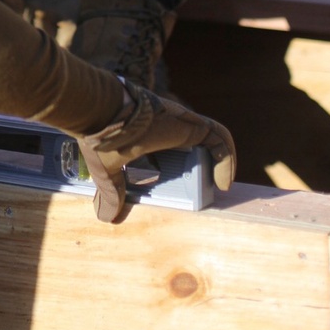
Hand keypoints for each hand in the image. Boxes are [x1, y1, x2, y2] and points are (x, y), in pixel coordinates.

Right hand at [77, 82, 235, 222]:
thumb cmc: (103, 137)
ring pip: (211, 138)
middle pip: (196, 142)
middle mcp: (168, 124)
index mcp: (149, 132)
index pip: (172, 144)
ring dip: (219, 162)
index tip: (185, 184)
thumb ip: (111, 193)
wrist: (103, 111)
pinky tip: (224, 182)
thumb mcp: (106, 170)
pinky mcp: (192, 125)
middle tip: (205, 188)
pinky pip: (219, 139)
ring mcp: (181, 122)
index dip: (182, 161)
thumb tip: (106, 217)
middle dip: (206, 164)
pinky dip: (227, 159)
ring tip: (218, 187)